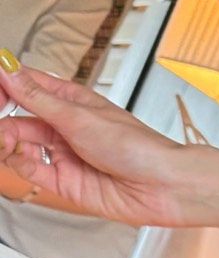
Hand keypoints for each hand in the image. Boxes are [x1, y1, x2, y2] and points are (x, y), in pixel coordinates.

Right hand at [0, 62, 192, 225]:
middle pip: (20, 117)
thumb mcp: (79, 115)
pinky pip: (33, 171)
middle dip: (2, 116)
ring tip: (4, 139)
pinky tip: (16, 155)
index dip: (6, 84)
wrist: (164, 187)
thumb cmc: (138, 148)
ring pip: (22, 144)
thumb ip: (37, 97)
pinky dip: (19, 163)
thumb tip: (7, 70)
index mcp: (73, 101)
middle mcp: (67, 127)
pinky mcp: (66, 183)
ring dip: (8, 140)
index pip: (28, 86)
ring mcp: (66, 155)